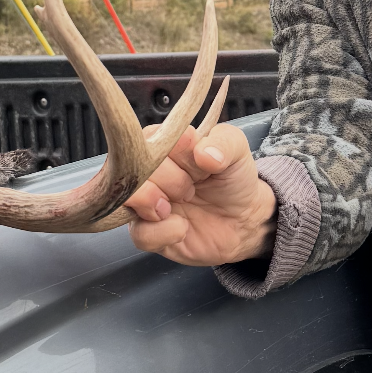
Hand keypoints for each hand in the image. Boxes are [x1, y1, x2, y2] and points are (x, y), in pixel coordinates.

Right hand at [125, 121, 278, 267]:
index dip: (178, 155)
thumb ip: (224, 141)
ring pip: (128, 198)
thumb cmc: (232, 181)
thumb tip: (204, 153)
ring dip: (156, 203)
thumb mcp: (237, 152)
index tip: (200, 165)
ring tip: (181, 206)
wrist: (243, 221)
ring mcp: (144, 203)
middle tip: (191, 189)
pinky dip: (165, 232)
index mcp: (164, 146)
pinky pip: (140, 234)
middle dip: (171, 181)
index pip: (151, 138)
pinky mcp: (147, 233)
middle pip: (137, 169)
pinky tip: (182, 228)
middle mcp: (148, 173)